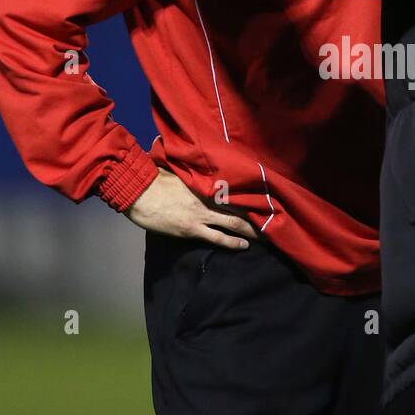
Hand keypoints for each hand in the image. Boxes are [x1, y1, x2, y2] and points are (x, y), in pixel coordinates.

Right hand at [124, 167, 258, 247]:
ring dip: (251, 231)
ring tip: (267, 237)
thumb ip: (195, 174)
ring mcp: (201, 215)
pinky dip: (232, 242)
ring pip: (233, 224)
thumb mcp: (179, 171)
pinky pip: (217, 238)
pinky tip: (244, 246)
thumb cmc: (156, 178)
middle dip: (257, 216)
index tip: (266, 199)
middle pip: (239, 208)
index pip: (235, 190)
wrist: (139, 192)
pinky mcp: (192, 229)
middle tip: (275, 220)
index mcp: (205, 183)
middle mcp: (208, 199)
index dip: (252, 196)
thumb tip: (202, 168)